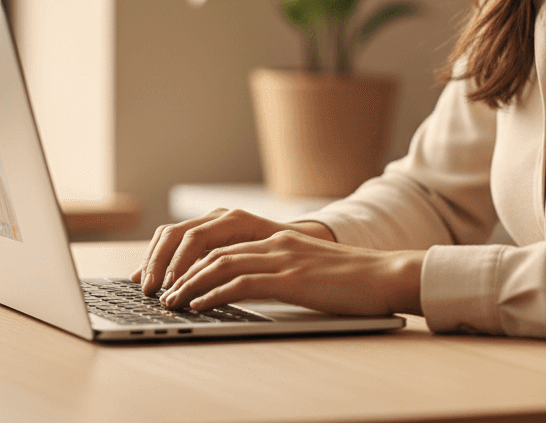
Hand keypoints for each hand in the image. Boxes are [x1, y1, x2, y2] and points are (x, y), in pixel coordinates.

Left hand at [157, 228, 423, 316]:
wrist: (386, 275)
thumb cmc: (352, 280)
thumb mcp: (310, 270)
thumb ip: (283, 271)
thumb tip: (252, 287)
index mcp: (279, 238)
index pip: (223, 243)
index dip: (192, 259)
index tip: (170, 277)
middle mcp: (276, 241)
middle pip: (213, 249)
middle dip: (180, 269)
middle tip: (159, 290)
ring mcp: (283, 258)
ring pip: (221, 264)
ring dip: (189, 283)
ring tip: (170, 301)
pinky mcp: (290, 278)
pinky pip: (242, 283)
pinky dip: (213, 294)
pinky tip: (198, 306)